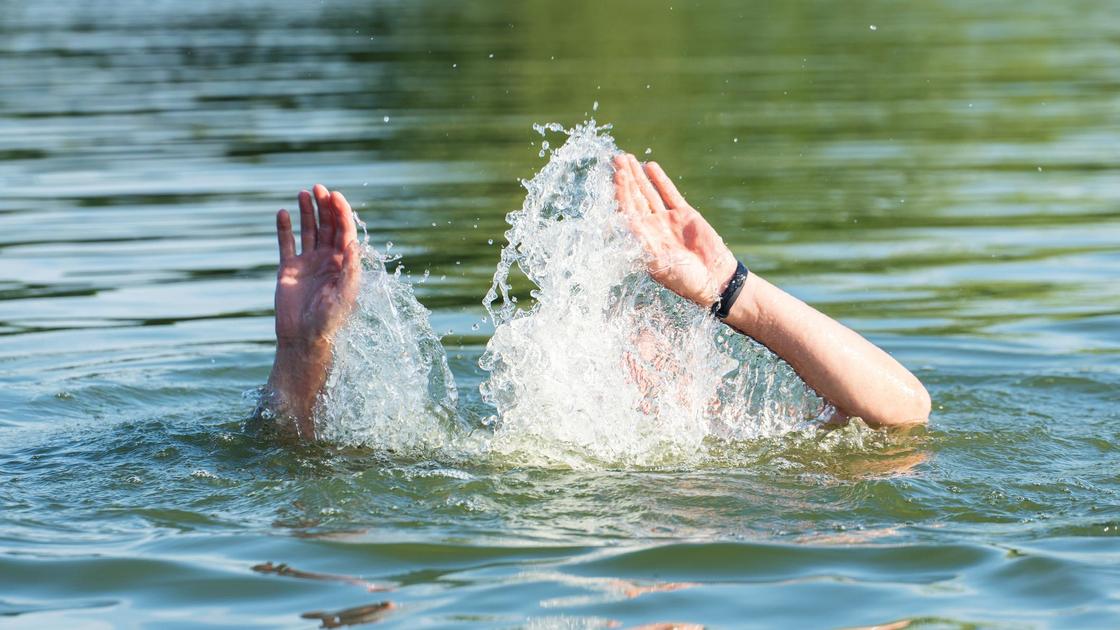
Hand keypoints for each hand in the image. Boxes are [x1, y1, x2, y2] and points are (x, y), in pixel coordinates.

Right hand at [274, 185, 360, 350]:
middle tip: (318, 188)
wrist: (304, 337)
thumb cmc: (330, 320)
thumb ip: (351, 268)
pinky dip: (284, 228)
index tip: (335, 195)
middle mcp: (328, 259)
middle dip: (324, 206)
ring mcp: (308, 262)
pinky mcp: (289, 268)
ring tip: (303, 194)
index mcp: (345, 263)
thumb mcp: (345, 294)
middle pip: (328, 226)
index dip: (341, 212)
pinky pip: (287, 243)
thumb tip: (354, 242)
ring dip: (307, 212)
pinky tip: (283, 213)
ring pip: (308, 230)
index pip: (345, 231)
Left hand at [613, 154, 736, 307]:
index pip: (626, 212)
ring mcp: (667, 220)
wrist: (715, 280)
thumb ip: (645, 244)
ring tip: (627, 158)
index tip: (616, 175)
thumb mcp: (661, 264)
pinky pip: (669, 194)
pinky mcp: (685, 214)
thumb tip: (626, 225)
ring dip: (637, 176)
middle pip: (634, 199)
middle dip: (625, 179)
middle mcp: (651, 228)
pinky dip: (660, 180)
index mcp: (642, 240)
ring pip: (648, 193)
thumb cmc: (685, 279)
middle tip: (616, 159)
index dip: (620, 193)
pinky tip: (650, 167)